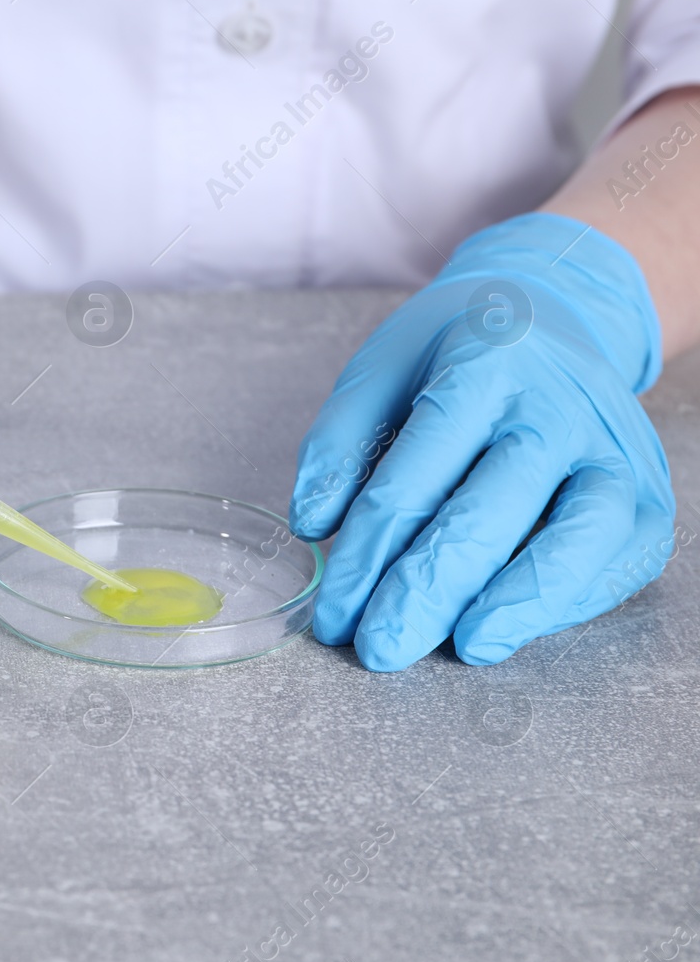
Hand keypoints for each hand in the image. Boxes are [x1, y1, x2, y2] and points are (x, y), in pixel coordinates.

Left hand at [288, 213, 675, 670]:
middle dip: (429, 590)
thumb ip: (337, 442)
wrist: (553, 312)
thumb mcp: (378, 370)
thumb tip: (312, 526)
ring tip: (464, 648)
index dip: (368, 552)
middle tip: (380, 648)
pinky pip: (625, 553)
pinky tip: (511, 629)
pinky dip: (571, 599)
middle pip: (491, 508)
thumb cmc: (452, 355)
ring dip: (520, 600)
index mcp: (483, 364)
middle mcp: (558, 403)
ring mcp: (615, 445)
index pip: (416, 472)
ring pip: (581, 532)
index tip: (333, 613)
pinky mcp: (648, 488)